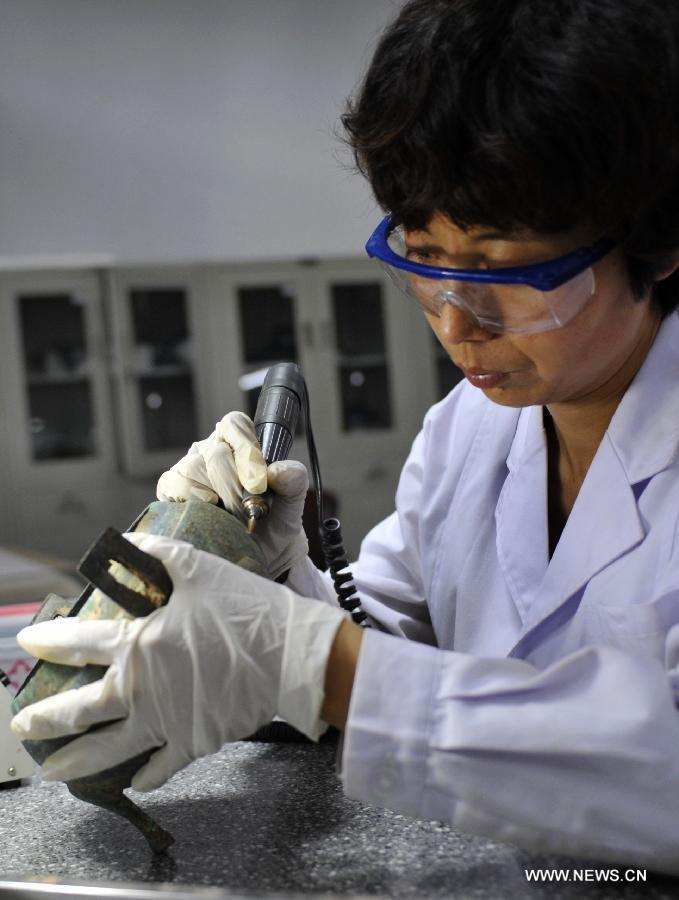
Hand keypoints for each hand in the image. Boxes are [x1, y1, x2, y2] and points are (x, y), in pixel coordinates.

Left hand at [10, 532, 345, 790]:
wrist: (290, 654)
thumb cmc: (244, 608)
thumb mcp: (199, 568)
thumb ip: (156, 555)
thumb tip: (127, 544)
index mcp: (139, 643)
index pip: (80, 643)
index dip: (50, 640)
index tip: (29, 643)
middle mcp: (142, 687)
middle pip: (80, 709)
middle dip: (45, 718)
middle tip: (22, 725)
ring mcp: (165, 720)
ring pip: (108, 749)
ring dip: (75, 762)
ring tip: (52, 771)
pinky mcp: (192, 740)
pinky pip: (160, 766)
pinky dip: (144, 775)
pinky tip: (132, 781)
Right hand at [156, 411, 307, 579]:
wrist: (253, 556)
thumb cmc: (271, 525)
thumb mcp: (291, 505)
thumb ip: (294, 481)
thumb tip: (277, 470)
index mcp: (241, 444)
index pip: (235, 424)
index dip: (246, 447)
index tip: (259, 479)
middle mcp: (211, 450)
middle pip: (216, 452)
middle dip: (236, 485)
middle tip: (248, 509)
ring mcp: (188, 467)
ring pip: (194, 467)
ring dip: (217, 496)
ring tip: (231, 516)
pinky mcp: (170, 487)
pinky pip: (174, 482)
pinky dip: (192, 497)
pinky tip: (208, 509)